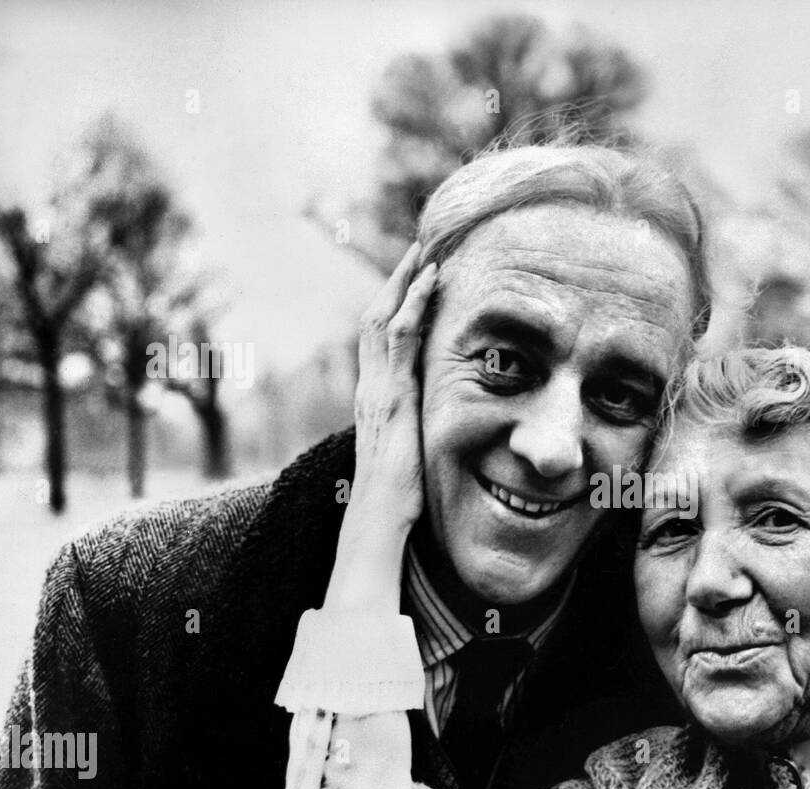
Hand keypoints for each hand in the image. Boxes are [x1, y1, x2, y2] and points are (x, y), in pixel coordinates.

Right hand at [325, 243, 437, 612]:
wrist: (380, 521)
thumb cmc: (399, 499)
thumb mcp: (413, 454)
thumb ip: (419, 433)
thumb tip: (437, 430)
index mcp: (378, 398)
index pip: (385, 340)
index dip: (400, 306)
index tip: (421, 278)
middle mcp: (372, 387)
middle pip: (376, 318)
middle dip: (397, 281)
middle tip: (421, 247)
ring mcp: (377, 388)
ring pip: (383, 318)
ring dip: (404, 282)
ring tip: (426, 250)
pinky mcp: (390, 395)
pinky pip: (399, 338)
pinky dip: (413, 305)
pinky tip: (430, 281)